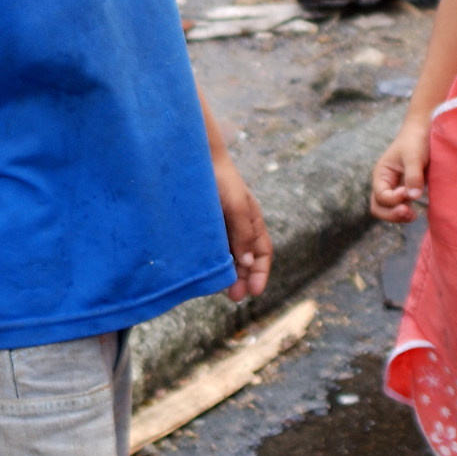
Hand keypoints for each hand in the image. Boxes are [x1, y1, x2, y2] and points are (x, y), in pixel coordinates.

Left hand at [214, 152, 272, 300]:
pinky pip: (210, 249)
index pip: (262, 253)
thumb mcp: (237, 205)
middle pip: (245, 260)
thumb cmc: (221, 178)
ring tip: (221, 290)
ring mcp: (219, 228)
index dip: (261, 273)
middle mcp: (237, 227)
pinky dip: (212, 263)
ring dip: (228, 275)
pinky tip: (205, 273)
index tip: (254, 292)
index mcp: (252, 221)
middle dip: (243, 280)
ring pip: (228, 258)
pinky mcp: (203, 227)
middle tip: (234, 297)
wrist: (194, 158)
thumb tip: (247, 263)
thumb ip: (243, 233)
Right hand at [371, 119, 429, 222]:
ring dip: (398, 217)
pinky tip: (416, 212)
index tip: (407, 192)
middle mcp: (384, 183)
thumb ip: (413, 176)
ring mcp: (393, 188)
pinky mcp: (405, 191)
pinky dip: (405, 213)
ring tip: (414, 215)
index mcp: (381, 174)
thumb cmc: (416, 141)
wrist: (423, 132)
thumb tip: (413, 197)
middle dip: (391, 214)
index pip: (380, 196)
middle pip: (378, 207)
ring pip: (387, 210)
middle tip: (409, 212)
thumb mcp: (414, 157)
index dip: (393, 199)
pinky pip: (398, 208)